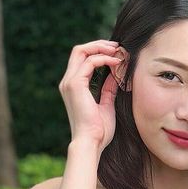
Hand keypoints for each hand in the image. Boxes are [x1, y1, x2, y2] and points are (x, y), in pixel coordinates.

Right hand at [58, 38, 124, 153]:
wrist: (91, 143)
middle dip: (99, 45)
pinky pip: (90, 62)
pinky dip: (104, 59)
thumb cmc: (99, 131)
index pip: (81, 59)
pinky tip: (117, 63)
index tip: (116, 54)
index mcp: (73, 87)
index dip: (98, 52)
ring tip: (119, 52)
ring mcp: (70, 82)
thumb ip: (108, 89)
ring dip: (102, 48)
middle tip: (118, 47)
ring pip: (82, 51)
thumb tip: (115, 76)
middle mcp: (68, 82)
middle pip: (79, 50)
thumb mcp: (106, 105)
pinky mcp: (75, 85)